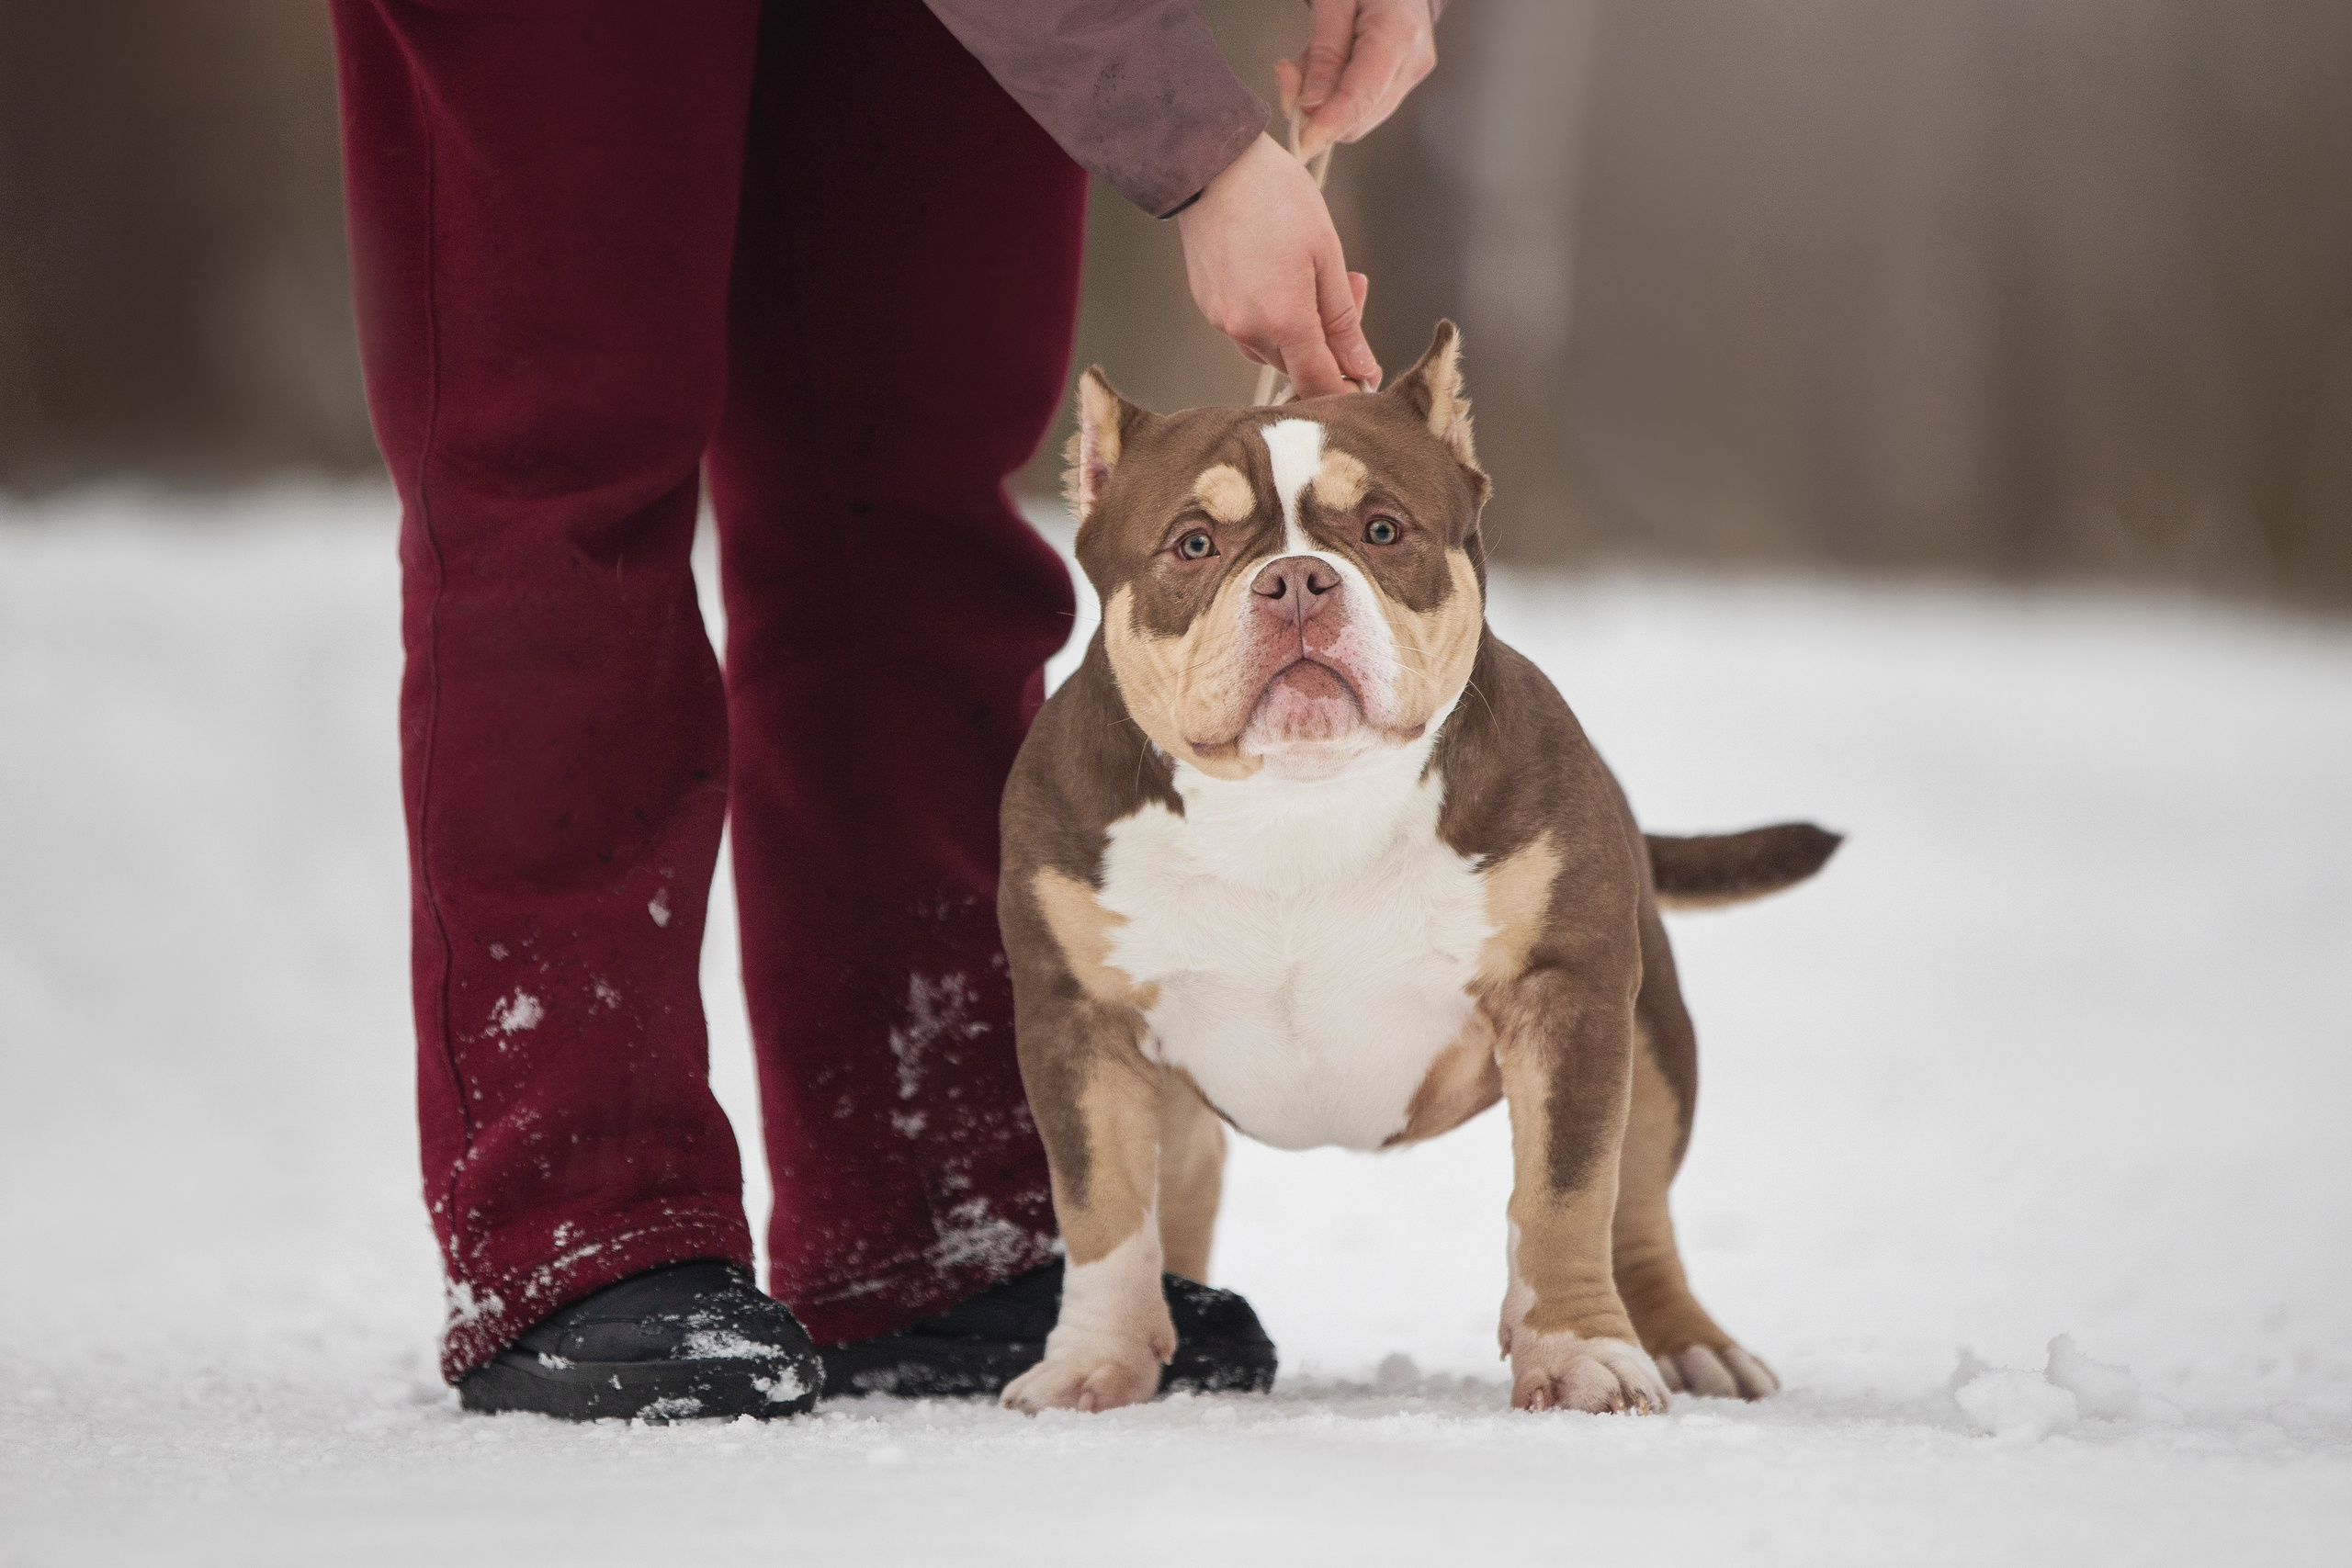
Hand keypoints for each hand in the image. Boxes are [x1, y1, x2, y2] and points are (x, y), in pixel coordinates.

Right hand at [1177, 133, 1378, 397]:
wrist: (1213, 163)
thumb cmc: (1276, 197)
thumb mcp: (1327, 254)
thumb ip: (1344, 318)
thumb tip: (1362, 366)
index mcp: (1284, 321)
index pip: (1320, 385)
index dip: (1347, 387)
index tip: (1365, 372)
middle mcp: (1248, 331)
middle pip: (1299, 366)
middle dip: (1331, 342)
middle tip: (1353, 287)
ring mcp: (1223, 321)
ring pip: (1274, 349)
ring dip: (1302, 327)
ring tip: (1315, 272)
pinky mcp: (1209, 307)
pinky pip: (1249, 329)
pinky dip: (1273, 315)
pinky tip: (1281, 273)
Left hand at [1275, 0, 1437, 159]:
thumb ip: (1323, 52)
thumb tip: (1310, 106)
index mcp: (1399, 34)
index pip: (1362, 96)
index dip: (1329, 125)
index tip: (1300, 144)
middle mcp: (1412, 62)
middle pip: (1360, 116)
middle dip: (1317, 110)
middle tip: (1288, 74)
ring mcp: (1411, 74)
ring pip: (1359, 117)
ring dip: (1323, 102)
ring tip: (1309, 59)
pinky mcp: (1403, 79)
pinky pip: (1363, 105)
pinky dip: (1335, 96)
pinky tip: (1326, 66)